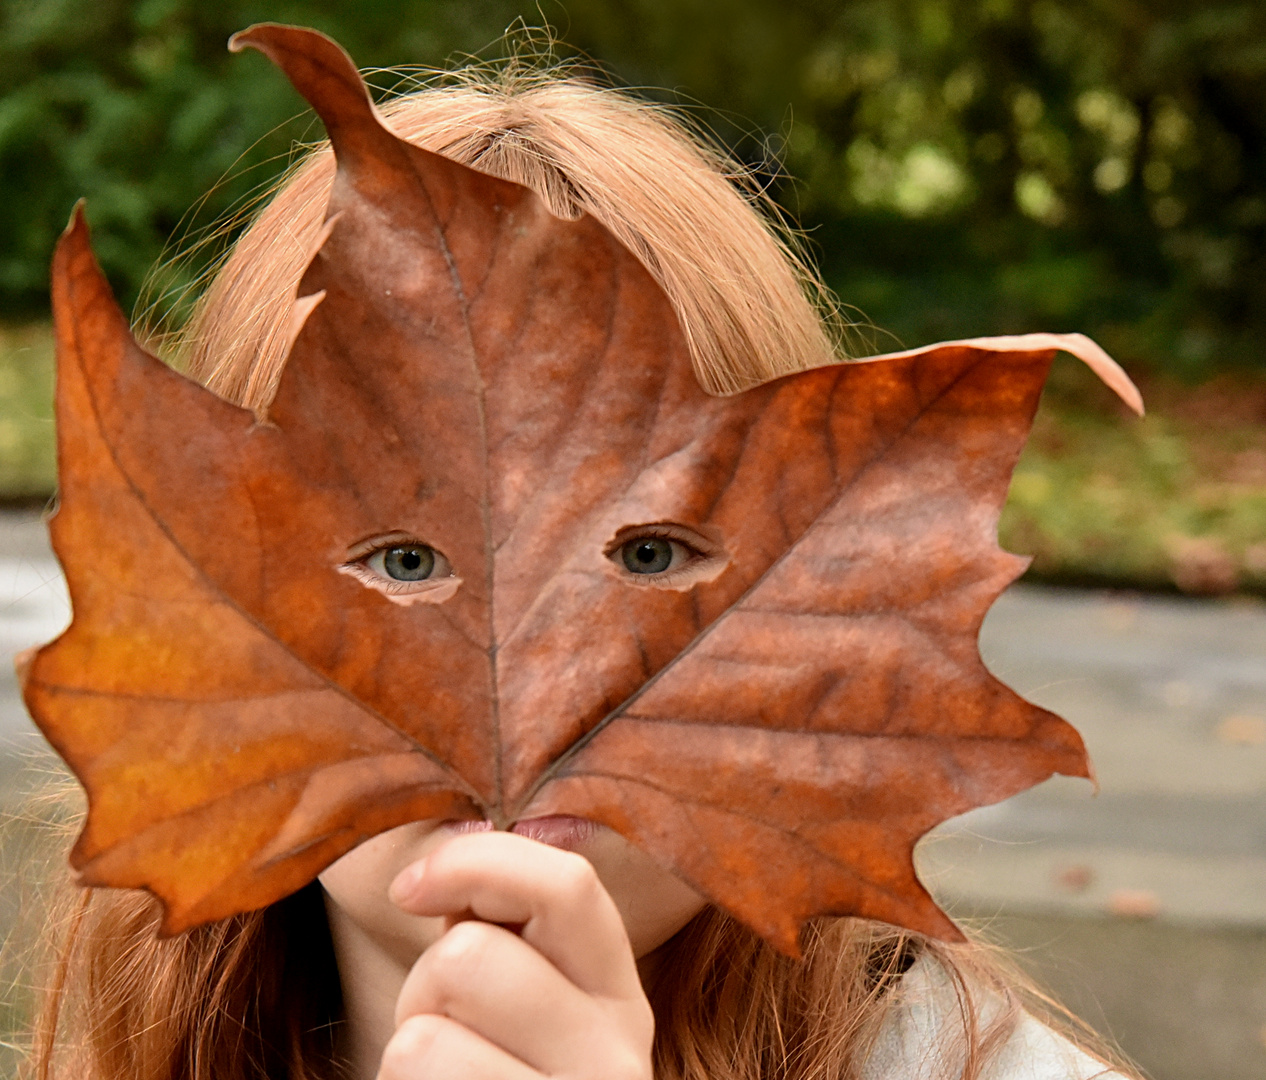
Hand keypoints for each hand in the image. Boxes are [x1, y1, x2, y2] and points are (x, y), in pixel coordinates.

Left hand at [378, 830, 654, 1079]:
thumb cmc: (498, 1073)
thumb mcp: (527, 1001)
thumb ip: (504, 931)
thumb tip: (441, 867)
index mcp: (619, 996)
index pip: (569, 884)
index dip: (476, 862)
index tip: (411, 889)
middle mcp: (614, 1061)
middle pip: (471, 959)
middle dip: (423, 981)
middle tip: (440, 1023)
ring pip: (422, 1040)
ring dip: (405, 1052)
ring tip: (442, 1078)